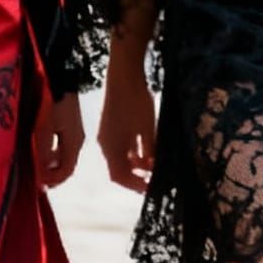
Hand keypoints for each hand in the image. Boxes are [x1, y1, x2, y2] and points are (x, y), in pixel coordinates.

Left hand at [34, 91, 83, 188]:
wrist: (60, 78)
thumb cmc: (51, 104)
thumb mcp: (44, 130)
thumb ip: (43, 153)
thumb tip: (42, 175)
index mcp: (73, 143)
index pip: (66, 171)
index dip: (53, 181)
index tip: (39, 185)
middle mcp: (77, 140)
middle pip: (67, 165)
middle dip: (52, 175)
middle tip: (38, 180)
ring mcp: (74, 131)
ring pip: (64, 155)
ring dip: (52, 165)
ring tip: (38, 168)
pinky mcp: (69, 123)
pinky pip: (62, 145)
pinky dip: (52, 153)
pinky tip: (42, 150)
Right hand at [98, 46, 156, 192]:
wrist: (124, 74)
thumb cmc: (136, 103)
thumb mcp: (148, 130)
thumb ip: (151, 152)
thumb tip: (156, 168)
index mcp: (111, 148)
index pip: (119, 177)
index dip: (136, 185)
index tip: (152, 187)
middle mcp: (106, 144)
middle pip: (119, 168)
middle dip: (137, 175)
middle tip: (155, 178)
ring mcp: (108, 134)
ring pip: (121, 157)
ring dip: (137, 163)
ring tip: (155, 162)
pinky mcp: (112, 125)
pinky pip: (122, 146)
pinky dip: (134, 151)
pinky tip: (148, 148)